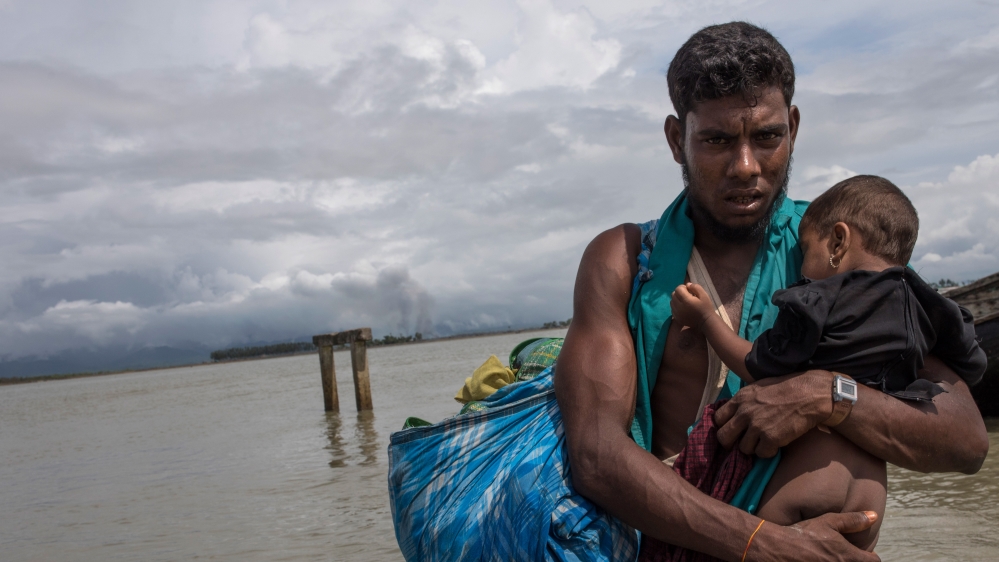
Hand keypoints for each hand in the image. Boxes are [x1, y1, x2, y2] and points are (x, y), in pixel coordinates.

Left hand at [670, 282, 714, 328]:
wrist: (706, 322)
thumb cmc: (706, 307)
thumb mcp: (704, 295)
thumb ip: (696, 287)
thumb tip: (687, 285)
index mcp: (686, 300)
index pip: (678, 289)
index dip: (683, 287)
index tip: (689, 290)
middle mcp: (679, 307)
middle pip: (673, 295)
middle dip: (679, 293)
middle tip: (687, 296)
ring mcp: (677, 313)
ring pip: (672, 301)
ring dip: (677, 299)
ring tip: (684, 302)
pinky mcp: (677, 318)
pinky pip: (672, 309)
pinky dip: (676, 306)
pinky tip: (683, 308)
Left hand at [714, 370, 833, 456]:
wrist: (810, 394)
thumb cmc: (787, 388)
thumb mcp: (758, 388)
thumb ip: (744, 401)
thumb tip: (734, 414)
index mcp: (740, 399)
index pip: (717, 419)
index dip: (723, 427)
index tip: (731, 431)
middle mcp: (744, 413)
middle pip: (723, 437)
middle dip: (731, 443)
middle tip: (742, 443)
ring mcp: (757, 426)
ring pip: (743, 449)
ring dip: (753, 448)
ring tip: (764, 441)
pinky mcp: (771, 438)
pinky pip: (761, 454)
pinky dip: (769, 452)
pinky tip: (776, 444)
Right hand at [751, 511, 880, 560]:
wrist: (778, 548)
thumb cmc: (803, 534)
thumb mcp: (828, 522)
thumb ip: (852, 520)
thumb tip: (874, 516)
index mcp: (848, 556)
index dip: (870, 556)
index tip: (862, 553)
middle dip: (857, 561)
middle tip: (846, 555)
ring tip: (833, 558)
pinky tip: (820, 560)